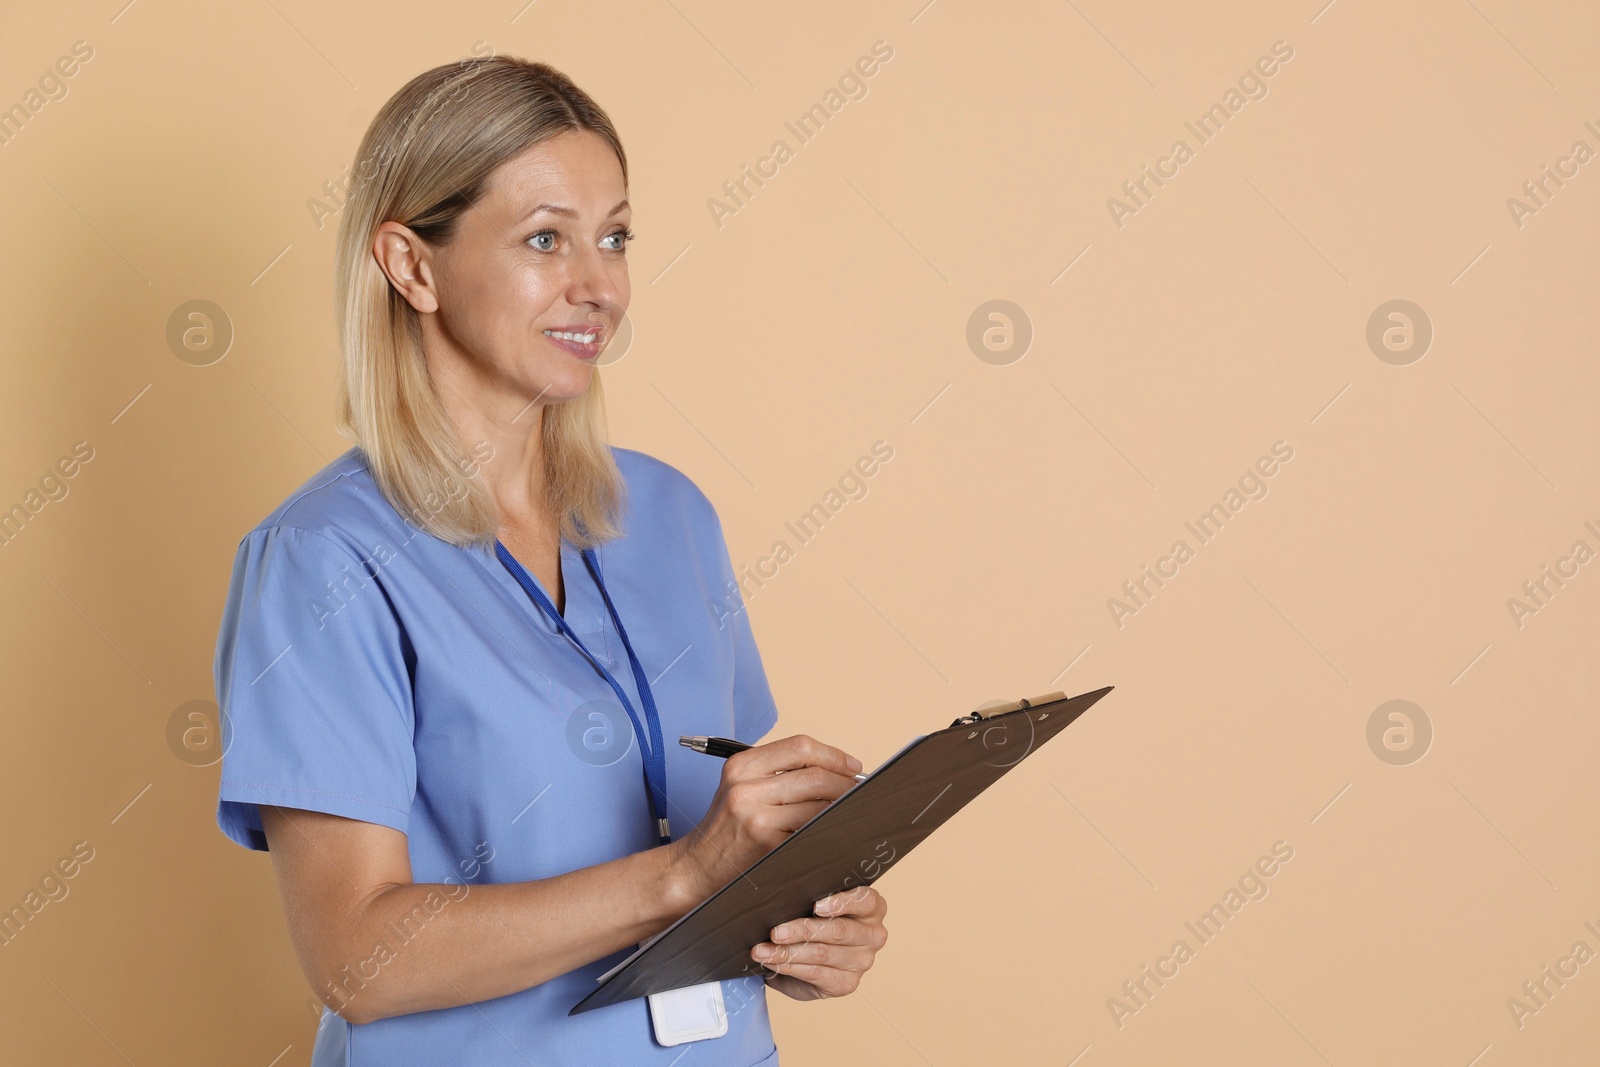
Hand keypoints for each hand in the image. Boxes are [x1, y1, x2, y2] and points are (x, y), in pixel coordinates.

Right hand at [668, 735, 862, 905]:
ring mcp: (756, 816)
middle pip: (816, 775)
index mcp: (741, 766)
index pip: (800, 747)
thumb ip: (779, 774)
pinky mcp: (767, 843)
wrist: (693, 870)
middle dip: (846, 785)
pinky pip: (811, 831)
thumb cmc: (725, 831)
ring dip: (842, 809)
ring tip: (850, 814)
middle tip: (859, 795)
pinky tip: (833, 834)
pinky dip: (828, 831)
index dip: (834, 755)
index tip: (853, 767)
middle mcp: (746, 786)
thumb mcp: (740, 790)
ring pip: (818, 804)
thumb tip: (837, 771)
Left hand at [750, 886, 888, 1000]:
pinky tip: (772, 963)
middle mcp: (873, 935)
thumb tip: (778, 889)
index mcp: (872, 908)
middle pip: (839, 930)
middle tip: (775, 931)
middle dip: (802, 930)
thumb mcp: (812, 901)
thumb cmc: (810, 918)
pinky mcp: (846, 984)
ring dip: (787, 952)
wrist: (804, 955)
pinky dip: (789, 967)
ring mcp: (862, 962)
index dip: (842, 902)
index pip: (866, 901)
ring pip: (822, 954)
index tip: (816, 906)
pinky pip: (815, 974)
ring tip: (762, 951)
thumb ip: (809, 893)